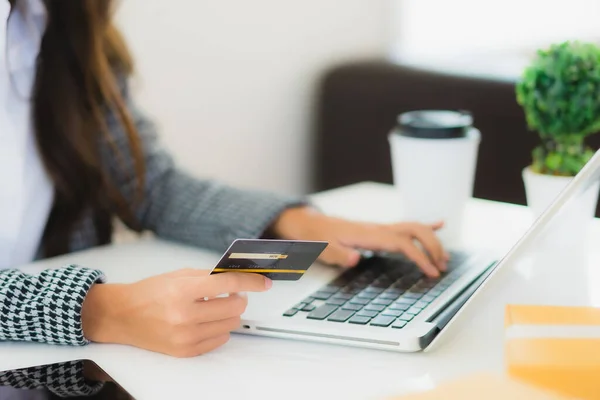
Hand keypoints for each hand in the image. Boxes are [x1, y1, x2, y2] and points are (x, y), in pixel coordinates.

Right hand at [81, 269, 271, 356]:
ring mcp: (185, 336)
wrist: (121, 316)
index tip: (264, 282)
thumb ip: (209, 276)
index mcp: (182, 291)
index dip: (250, 281)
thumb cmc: (149, 292)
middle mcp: (184, 315)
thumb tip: (237, 278)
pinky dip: (220, 328)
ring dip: (230, 314)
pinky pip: (219, 340)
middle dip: (240, 297)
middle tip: (233, 293)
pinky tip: (208, 320)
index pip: (228, 284)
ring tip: (216, 306)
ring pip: (230, 324)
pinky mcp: (184, 351)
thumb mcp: (179, 275)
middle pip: (234, 307)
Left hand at [270, 207, 448, 276]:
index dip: (419, 256)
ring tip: (444, 259)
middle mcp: (379, 229)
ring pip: (414, 228)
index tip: (432, 271)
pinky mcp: (381, 230)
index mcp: (369, 235)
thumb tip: (355, 258)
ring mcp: (381, 228)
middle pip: (414, 230)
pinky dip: (425, 225)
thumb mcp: (323, 249)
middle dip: (432, 246)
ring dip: (432, 241)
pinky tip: (441, 224)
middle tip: (442, 266)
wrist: (312, 226)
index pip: (401, 243)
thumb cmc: (318, 239)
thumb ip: (338, 255)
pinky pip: (406, 226)